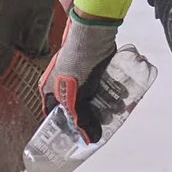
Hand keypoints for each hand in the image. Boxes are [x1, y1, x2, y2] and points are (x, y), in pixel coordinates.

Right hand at [41, 9, 121, 137]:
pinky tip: (121, 96)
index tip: (81, 137)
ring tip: (118, 108)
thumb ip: (81, 118)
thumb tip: (91, 139)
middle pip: (77, 108)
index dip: (67, 128)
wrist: (93, 33)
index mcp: (50, 90)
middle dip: (92, 116)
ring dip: (106, 105)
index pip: (55, 116)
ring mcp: (79, 76)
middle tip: (105, 121)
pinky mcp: (94, 69)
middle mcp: (63, 84)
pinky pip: (102, 86)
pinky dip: (111, 92)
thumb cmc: (77, 62)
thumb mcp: (76, 95)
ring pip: (92, 97)